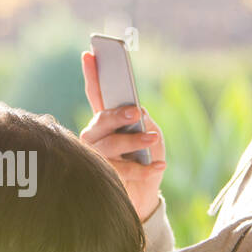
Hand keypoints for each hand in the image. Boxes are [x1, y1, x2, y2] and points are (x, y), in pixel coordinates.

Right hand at [78, 49, 165, 220]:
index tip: (90, 54)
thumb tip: (137, 112)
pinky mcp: (104, 178)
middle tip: (135, 111)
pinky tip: (161, 166)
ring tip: (152, 139)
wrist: (143, 197)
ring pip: (108, 145)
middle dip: (116, 114)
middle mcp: (94, 137)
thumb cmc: (146, 161)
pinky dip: (144, 169)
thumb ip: (143, 122)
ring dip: (132, 141)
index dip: (92, 74)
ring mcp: (95, 157)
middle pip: (100, 120)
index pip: (96, 94)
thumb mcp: (152, 137)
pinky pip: (122, 170)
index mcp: (105, 121)